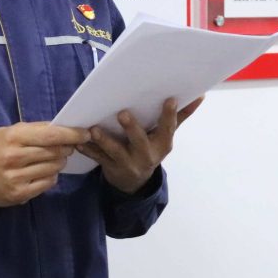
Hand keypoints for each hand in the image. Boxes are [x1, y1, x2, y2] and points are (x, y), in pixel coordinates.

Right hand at [0, 122, 90, 206]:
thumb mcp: (8, 132)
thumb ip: (34, 129)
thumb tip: (61, 126)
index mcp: (13, 137)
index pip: (50, 135)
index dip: (71, 134)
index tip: (85, 133)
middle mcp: (15, 158)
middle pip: (55, 152)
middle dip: (67, 148)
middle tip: (69, 146)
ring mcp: (17, 178)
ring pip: (54, 168)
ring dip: (59, 162)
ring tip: (54, 158)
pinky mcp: (20, 194)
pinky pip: (48, 183)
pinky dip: (52, 176)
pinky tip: (44, 171)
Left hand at [77, 96, 203, 194]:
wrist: (134, 182)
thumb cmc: (151, 149)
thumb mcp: (165, 136)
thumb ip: (180, 117)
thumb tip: (200, 95)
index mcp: (161, 145)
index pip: (167, 129)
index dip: (170, 115)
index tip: (170, 99)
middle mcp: (146, 155)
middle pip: (139, 142)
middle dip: (131, 129)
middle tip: (123, 114)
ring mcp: (127, 163)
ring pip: (114, 152)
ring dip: (103, 141)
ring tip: (94, 130)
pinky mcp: (110, 168)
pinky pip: (97, 158)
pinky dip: (87, 150)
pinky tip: (77, 142)